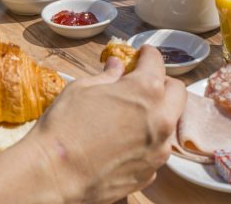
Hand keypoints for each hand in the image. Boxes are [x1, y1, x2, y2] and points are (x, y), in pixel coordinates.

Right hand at [26, 46, 186, 203]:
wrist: (53, 175)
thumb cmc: (64, 126)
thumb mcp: (82, 89)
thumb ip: (107, 76)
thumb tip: (116, 66)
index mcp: (146, 91)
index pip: (157, 61)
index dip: (147, 55)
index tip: (141, 55)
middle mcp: (161, 120)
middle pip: (177, 92)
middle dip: (163, 83)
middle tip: (142, 84)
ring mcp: (158, 150)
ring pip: (170, 123)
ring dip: (158, 114)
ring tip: (132, 115)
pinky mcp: (150, 173)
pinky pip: (156, 150)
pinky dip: (146, 142)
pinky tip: (124, 143)